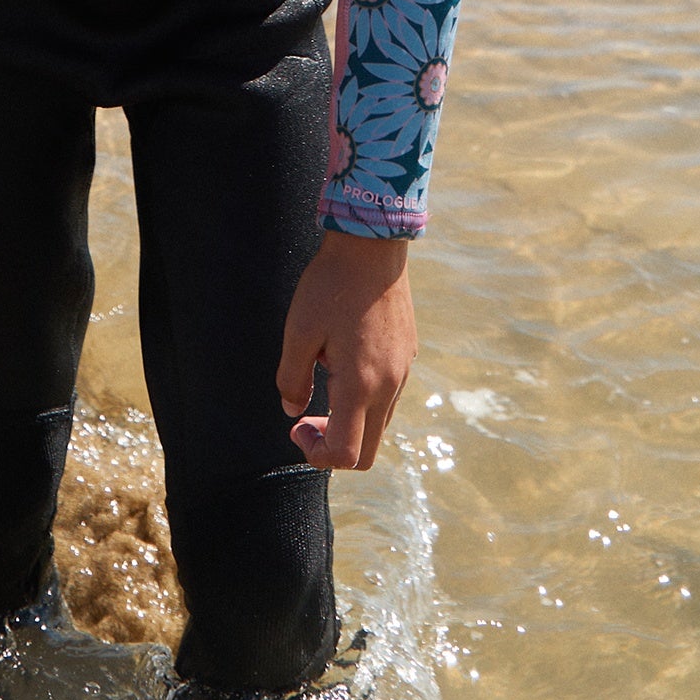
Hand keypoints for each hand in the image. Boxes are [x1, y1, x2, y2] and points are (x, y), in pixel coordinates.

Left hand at [275, 230, 415, 471]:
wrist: (372, 245)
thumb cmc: (330, 286)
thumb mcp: (299, 331)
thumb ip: (292, 378)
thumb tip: (293, 410)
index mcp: (360, 385)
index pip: (347, 454)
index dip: (316, 454)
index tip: (296, 425)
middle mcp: (389, 386)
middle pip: (368, 451)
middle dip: (334, 447)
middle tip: (307, 417)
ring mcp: (403, 371)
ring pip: (380, 424)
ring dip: (350, 422)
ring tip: (323, 380)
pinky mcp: (407, 355)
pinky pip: (388, 397)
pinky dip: (364, 400)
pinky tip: (342, 361)